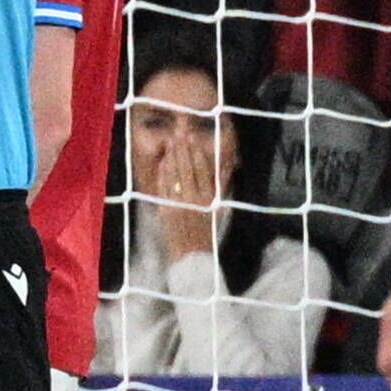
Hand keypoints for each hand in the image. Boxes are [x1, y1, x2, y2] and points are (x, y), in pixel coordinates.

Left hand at [154, 135, 220, 260]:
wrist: (193, 256)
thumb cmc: (209, 231)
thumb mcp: (220, 208)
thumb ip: (222, 186)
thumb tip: (226, 165)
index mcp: (209, 198)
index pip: (202, 169)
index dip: (196, 152)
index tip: (192, 139)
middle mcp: (194, 199)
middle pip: (187, 168)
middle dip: (183, 149)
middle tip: (179, 134)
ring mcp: (178, 204)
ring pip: (174, 175)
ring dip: (172, 157)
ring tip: (171, 143)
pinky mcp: (166, 210)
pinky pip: (163, 188)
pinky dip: (163, 174)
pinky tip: (163, 162)